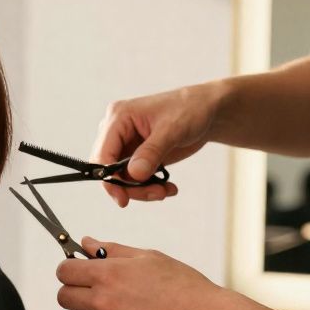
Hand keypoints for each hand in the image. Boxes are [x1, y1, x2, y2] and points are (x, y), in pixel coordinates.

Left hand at [55, 238, 221, 309]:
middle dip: (74, 289)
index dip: (69, 268)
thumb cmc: (181, 286)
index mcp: (108, 275)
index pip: (64, 271)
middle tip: (92, 288)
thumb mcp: (147, 258)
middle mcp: (102, 301)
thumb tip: (87, 243)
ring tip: (108, 307)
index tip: (78, 269)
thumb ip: (111, 250)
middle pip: (63, 296)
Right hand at [93, 83, 222, 206]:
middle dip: (130, 186)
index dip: (109, 178)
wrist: (206, 111)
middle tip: (157, 194)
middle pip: (109, 170)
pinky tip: (167, 186)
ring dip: (142, 189)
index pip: (102, 154)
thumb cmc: (190, 109)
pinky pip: (134, 178)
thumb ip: (151, 152)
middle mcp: (117, 131)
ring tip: (166, 191)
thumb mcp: (172, 130)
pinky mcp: (136, 155)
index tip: (123, 199)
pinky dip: (149, 186)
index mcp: (119, 118)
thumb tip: (133, 174)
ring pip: (121, 177)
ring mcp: (126, 144)